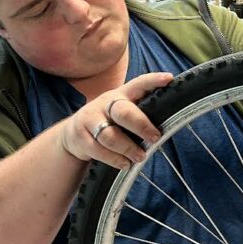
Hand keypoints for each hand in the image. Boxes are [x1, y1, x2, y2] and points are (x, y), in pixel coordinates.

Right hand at [59, 72, 173, 168]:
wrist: (73, 133)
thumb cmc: (108, 122)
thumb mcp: (121, 113)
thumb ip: (139, 115)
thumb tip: (165, 130)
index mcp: (120, 95)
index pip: (138, 84)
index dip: (153, 81)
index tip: (169, 79)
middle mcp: (105, 103)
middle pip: (124, 112)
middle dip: (141, 125)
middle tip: (155, 138)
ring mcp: (90, 119)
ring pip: (110, 135)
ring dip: (128, 148)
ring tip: (140, 157)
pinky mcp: (80, 136)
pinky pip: (98, 149)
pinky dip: (114, 159)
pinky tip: (124, 164)